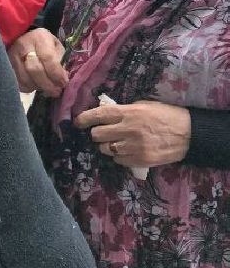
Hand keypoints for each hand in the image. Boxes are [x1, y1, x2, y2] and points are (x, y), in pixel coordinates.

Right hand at [8, 28, 66, 95]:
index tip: (63, 83)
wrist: (20, 38)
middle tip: (56, 91)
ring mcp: (11, 57)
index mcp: (39, 38)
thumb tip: (62, 78)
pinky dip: (28, 88)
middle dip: (47, 84)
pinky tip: (35, 85)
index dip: (56, 73)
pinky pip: (18, 83)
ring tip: (46, 88)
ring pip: (25, 79)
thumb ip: (60, 60)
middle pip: (34, 70)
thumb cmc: (43, 44)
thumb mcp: (55, 46)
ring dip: (38, 87)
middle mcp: (22, 46)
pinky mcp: (6, 67)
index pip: (48, 58)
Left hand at [74, 100, 191, 167]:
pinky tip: (128, 151)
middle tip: (104, 133)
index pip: (99, 115)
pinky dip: (120, 156)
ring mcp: (134, 147)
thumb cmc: (166, 116)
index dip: (84, 119)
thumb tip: (103, 113)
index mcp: (130, 113)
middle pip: (97, 135)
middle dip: (97, 134)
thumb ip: (124, 111)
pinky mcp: (140, 160)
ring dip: (108, 146)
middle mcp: (129, 130)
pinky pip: (118, 160)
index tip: (78, 122)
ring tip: (118, 142)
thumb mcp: (145, 106)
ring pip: (106, 149)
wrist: (190, 134)